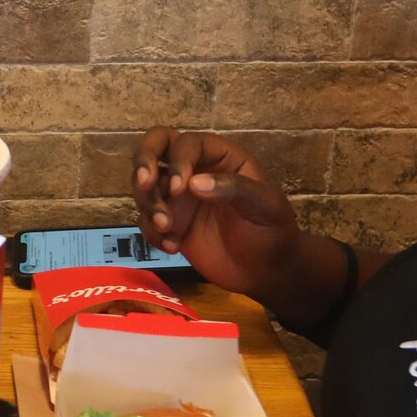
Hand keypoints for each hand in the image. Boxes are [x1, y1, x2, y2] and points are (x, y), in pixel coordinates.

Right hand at [131, 128, 313, 305]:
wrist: (267, 272)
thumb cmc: (273, 232)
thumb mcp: (265, 206)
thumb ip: (235, 189)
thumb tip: (194, 184)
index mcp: (220, 157)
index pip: (187, 143)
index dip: (179, 161)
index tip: (180, 189)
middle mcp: (195, 170)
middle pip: (156, 146)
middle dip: (144, 162)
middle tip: (144, 184)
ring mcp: (179, 198)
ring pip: (145, 186)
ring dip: (148, 205)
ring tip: (167, 229)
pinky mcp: (170, 225)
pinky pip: (146, 220)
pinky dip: (152, 233)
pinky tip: (174, 247)